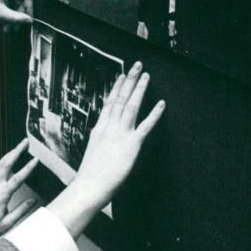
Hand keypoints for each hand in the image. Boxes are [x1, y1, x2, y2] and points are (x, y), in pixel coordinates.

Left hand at [0, 0, 32, 24]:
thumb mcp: (0, 13)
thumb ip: (15, 18)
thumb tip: (28, 20)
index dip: (29, 7)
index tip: (28, 18)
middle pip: (23, 1)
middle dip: (20, 15)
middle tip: (19, 26)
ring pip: (18, 5)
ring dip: (15, 17)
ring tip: (11, 28)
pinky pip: (13, 6)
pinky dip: (11, 15)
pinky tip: (7, 24)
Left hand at [0, 138, 38, 247]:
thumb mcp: (7, 224)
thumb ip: (21, 211)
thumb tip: (34, 200)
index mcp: (0, 197)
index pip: (16, 179)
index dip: (27, 168)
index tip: (36, 159)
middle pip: (5, 164)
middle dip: (16, 151)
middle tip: (25, 142)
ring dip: (9, 154)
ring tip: (19, 146)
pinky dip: (4, 161)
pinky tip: (9, 159)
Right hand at [48, 63, 164, 239]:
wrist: (89, 186)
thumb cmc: (90, 176)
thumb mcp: (93, 153)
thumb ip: (99, 143)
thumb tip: (102, 140)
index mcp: (99, 129)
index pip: (109, 103)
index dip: (116, 88)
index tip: (121, 76)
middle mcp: (109, 127)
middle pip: (119, 99)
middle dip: (129, 81)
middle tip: (136, 65)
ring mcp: (120, 134)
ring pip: (130, 106)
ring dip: (139, 90)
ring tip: (146, 76)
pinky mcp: (131, 144)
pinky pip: (145, 126)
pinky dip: (154, 113)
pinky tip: (161, 103)